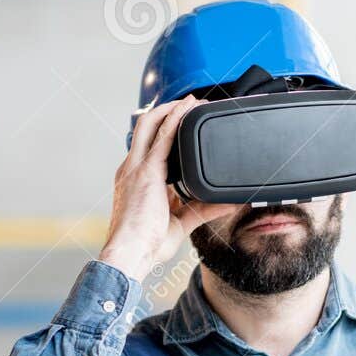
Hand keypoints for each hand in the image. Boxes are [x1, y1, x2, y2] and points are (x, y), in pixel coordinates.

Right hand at [98, 96, 231, 281]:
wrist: (129, 255)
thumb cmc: (146, 246)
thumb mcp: (180, 224)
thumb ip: (203, 210)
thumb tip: (227, 203)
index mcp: (135, 181)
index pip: (148, 147)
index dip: (164, 132)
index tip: (184, 126)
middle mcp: (132, 169)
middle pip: (145, 128)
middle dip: (166, 112)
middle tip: (189, 103)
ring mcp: (136, 168)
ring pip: (151, 124)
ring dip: (172, 109)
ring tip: (193, 100)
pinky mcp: (146, 171)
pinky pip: (162, 136)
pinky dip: (175, 119)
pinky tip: (188, 109)